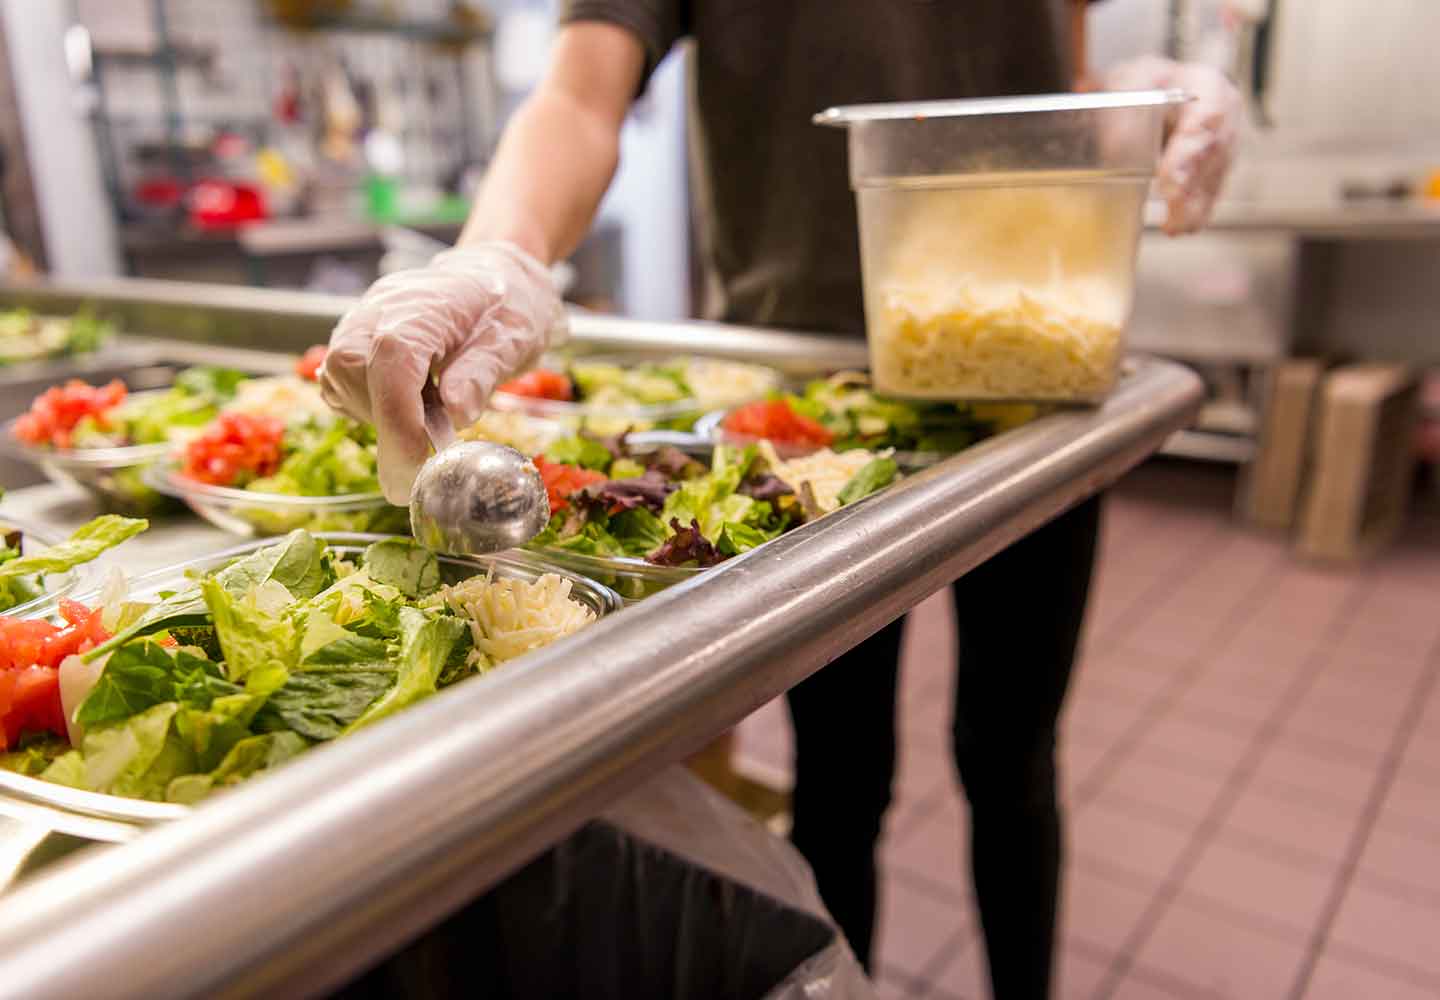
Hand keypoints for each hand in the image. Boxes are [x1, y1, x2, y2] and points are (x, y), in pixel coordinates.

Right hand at [320, 241, 566, 503]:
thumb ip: (482, 374)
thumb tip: (456, 413)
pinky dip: (370, 405)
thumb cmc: (508, 306)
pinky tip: (410, 405)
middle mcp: (380, 309)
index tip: (416, 467)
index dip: (399, 420)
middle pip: (352, 370)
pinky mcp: (355, 337)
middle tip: (431, 442)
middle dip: (387, 419)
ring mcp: (361, 320)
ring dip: (379, 414)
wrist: (495, 275)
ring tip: (427, 415)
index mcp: (425, 305)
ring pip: (339, 378)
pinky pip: (341, 381)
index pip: (392, 362)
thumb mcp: (514, 340)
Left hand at [1106, 57, 1241, 234]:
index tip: (1168, 185)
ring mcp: (1227, 137)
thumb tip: (1119, 151)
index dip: (1187, 156)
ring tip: (1176, 229)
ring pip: (1215, 175)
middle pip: (1212, 155)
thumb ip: (1124, 113)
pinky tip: (1186, 226)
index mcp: (1207, 84)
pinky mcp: (1221, 160)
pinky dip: (1199, 207)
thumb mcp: (1129, 83)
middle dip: (1192, 190)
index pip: (1203, 120)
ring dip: (1196, 206)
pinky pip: (1213, 185)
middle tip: (1174, 220)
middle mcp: (1225, 112)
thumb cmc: (1147, 80)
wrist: (1165, 81)